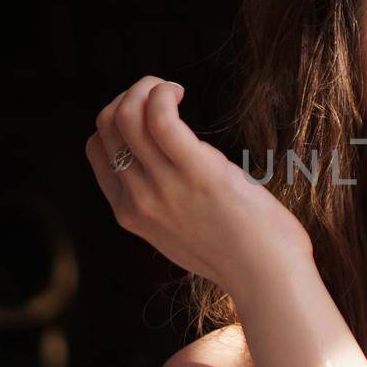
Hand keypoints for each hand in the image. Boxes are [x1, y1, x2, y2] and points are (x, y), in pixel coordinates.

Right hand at [85, 76, 312, 296]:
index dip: (118, 118)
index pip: (98, 149)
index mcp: (130, 213)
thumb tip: (176, 173)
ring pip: (124, 116)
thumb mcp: (183, 234)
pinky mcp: (197, 172)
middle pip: (107, 125)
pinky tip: (179, 92)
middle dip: (131, 95)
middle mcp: (138, 199)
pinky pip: (159, 118)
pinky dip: (162, 93)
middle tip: (165, 95)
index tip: (151, 112)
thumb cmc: (240, 255)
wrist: (268, 279)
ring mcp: (163, 187)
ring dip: (147, 88)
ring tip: (174, 91)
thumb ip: (167, 207)